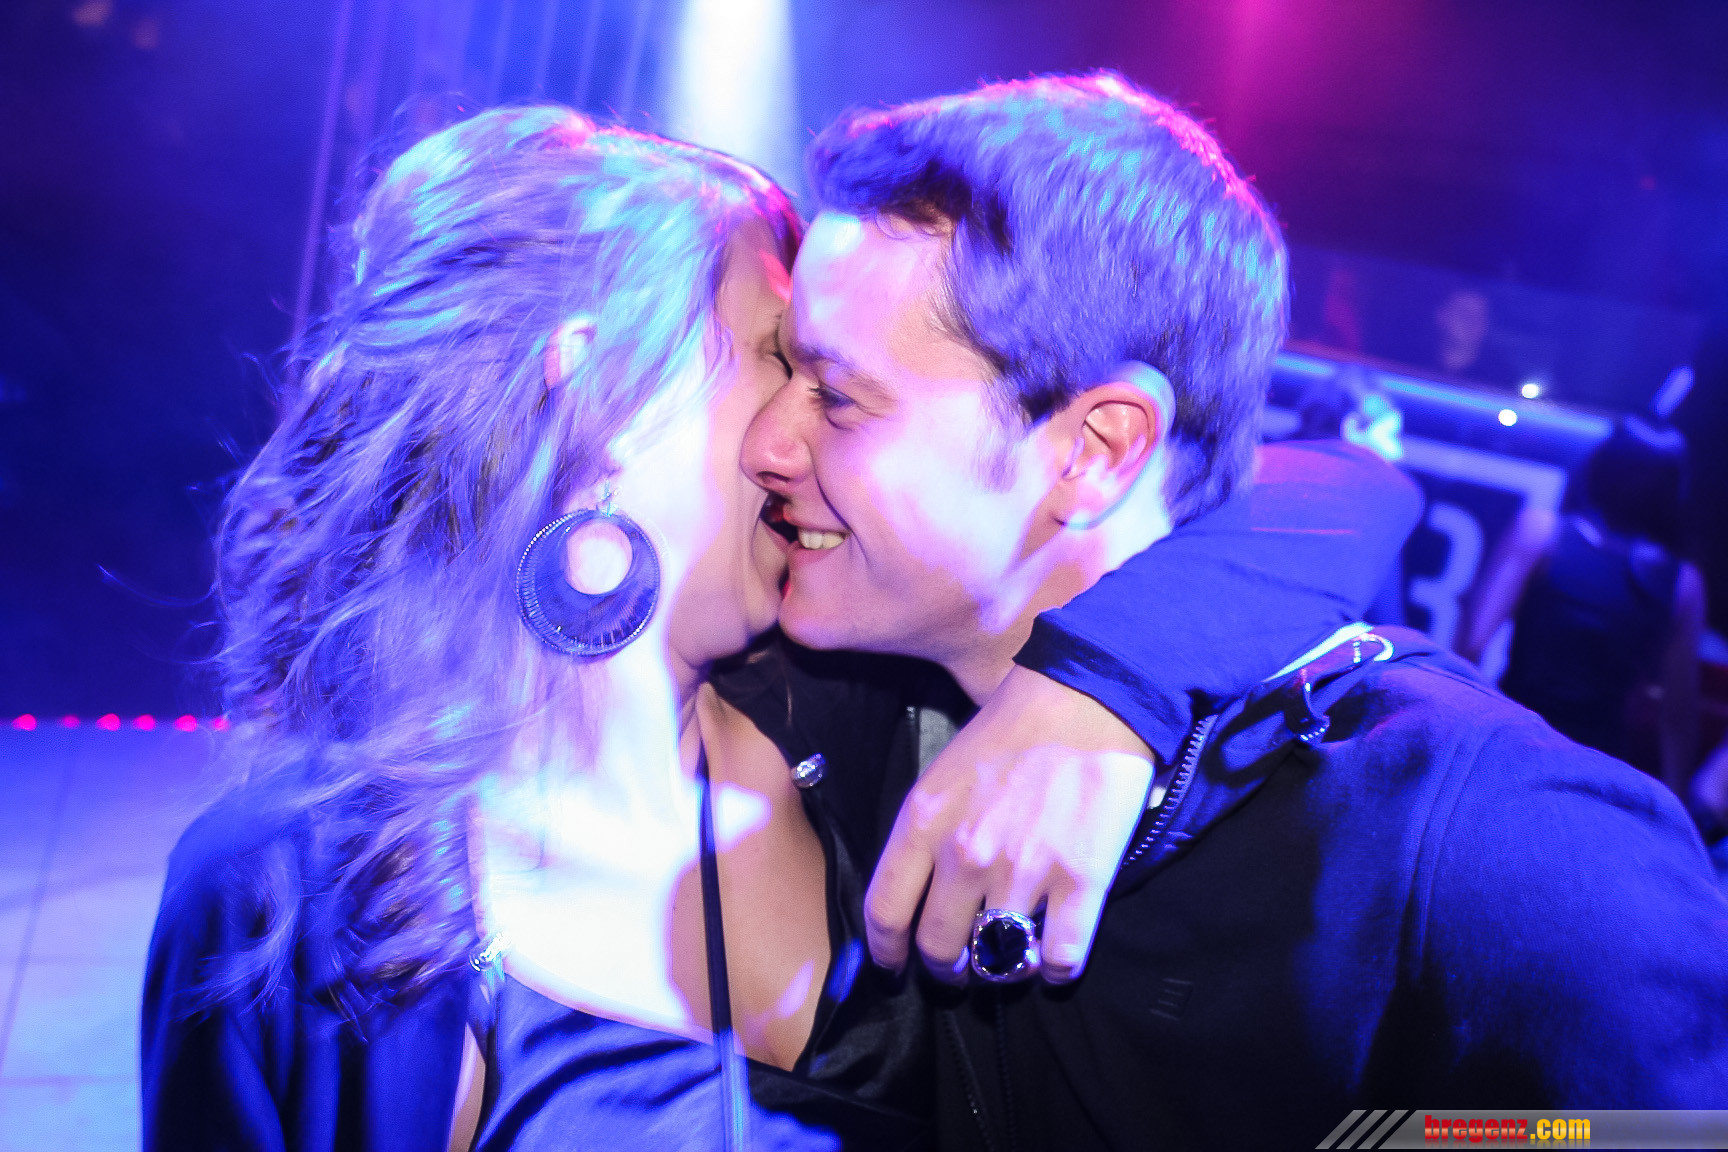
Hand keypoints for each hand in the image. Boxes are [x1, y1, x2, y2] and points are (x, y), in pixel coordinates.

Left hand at [865, 665, 1154, 983]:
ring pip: (998, 961)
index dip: (886, 952)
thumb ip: (927, 832)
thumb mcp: (943, 773)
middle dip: (945, 969)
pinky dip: (1055, 970)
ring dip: (1002, 968)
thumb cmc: (1014, 728)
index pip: (884, 912)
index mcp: (924, 822)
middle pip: (938, 948)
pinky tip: (1054, 960)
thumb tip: (923, 890)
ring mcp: (1024, 872)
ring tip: (1010, 959)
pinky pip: (1059, 958)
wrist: (1088, 699)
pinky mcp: (1081, 882)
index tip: (894, 967)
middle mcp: (965, 855)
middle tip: (958, 968)